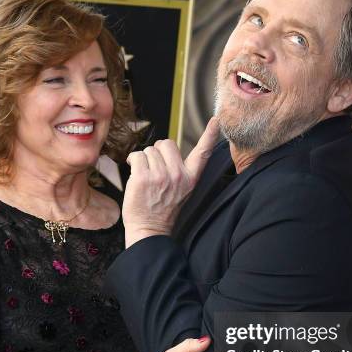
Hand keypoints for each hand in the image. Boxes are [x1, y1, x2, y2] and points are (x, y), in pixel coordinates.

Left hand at [123, 118, 218, 246]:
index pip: (203, 153)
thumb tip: (166, 148)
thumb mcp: (181, 190)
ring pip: (150, 150)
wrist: (149, 231)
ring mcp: (161, 176)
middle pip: (167, 143)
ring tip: (147, 178)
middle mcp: (178, 175)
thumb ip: (179, 170)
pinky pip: (137, 156)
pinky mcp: (143, 178)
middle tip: (155, 169)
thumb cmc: (162, 209)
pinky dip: (133, 162)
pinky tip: (136, 174)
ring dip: (145, 160)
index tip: (218, 121)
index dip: (210, 135)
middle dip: (158, 152)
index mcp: (190, 178)